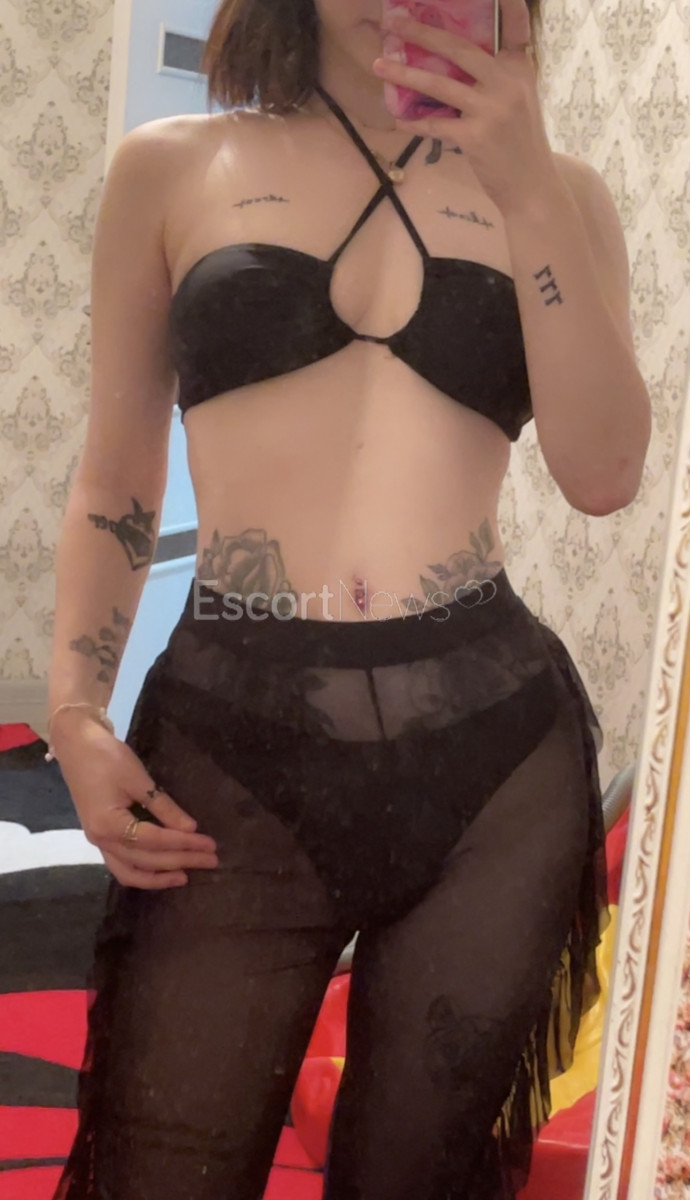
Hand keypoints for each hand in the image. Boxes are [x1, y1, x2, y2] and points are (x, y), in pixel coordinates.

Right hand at [55, 717, 217, 888]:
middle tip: (210, 860)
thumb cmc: (106, 757)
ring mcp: (98, 841)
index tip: (209, 844)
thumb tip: (190, 828)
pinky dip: (142, 871)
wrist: (76, 746)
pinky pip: (121, 865)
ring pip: (130, 872)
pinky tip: (161, 871)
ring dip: (159, 876)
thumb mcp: (138, 779)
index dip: (184, 843)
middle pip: (146, 859)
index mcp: (108, 824)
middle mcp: (101, 840)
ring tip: (186, 876)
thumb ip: (163, 806)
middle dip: (180, 860)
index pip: (155, 841)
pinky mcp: (101, 837)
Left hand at [373, 0, 558, 214]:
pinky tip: (399, 119)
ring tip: (378, 64)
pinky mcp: (474, 137)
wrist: (531, 186)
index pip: (516, 28)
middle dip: (423, 33)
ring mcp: (491, 109)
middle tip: (393, 21)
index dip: (509, 4)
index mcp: (519, 69)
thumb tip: (454, 63)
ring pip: (439, 84)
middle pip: (459, 49)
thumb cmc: (520, 144)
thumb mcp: (519, 100)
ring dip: (405, 73)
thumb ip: (497, 77)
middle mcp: (507, 83)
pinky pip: (436, 124)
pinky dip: (415, 122)